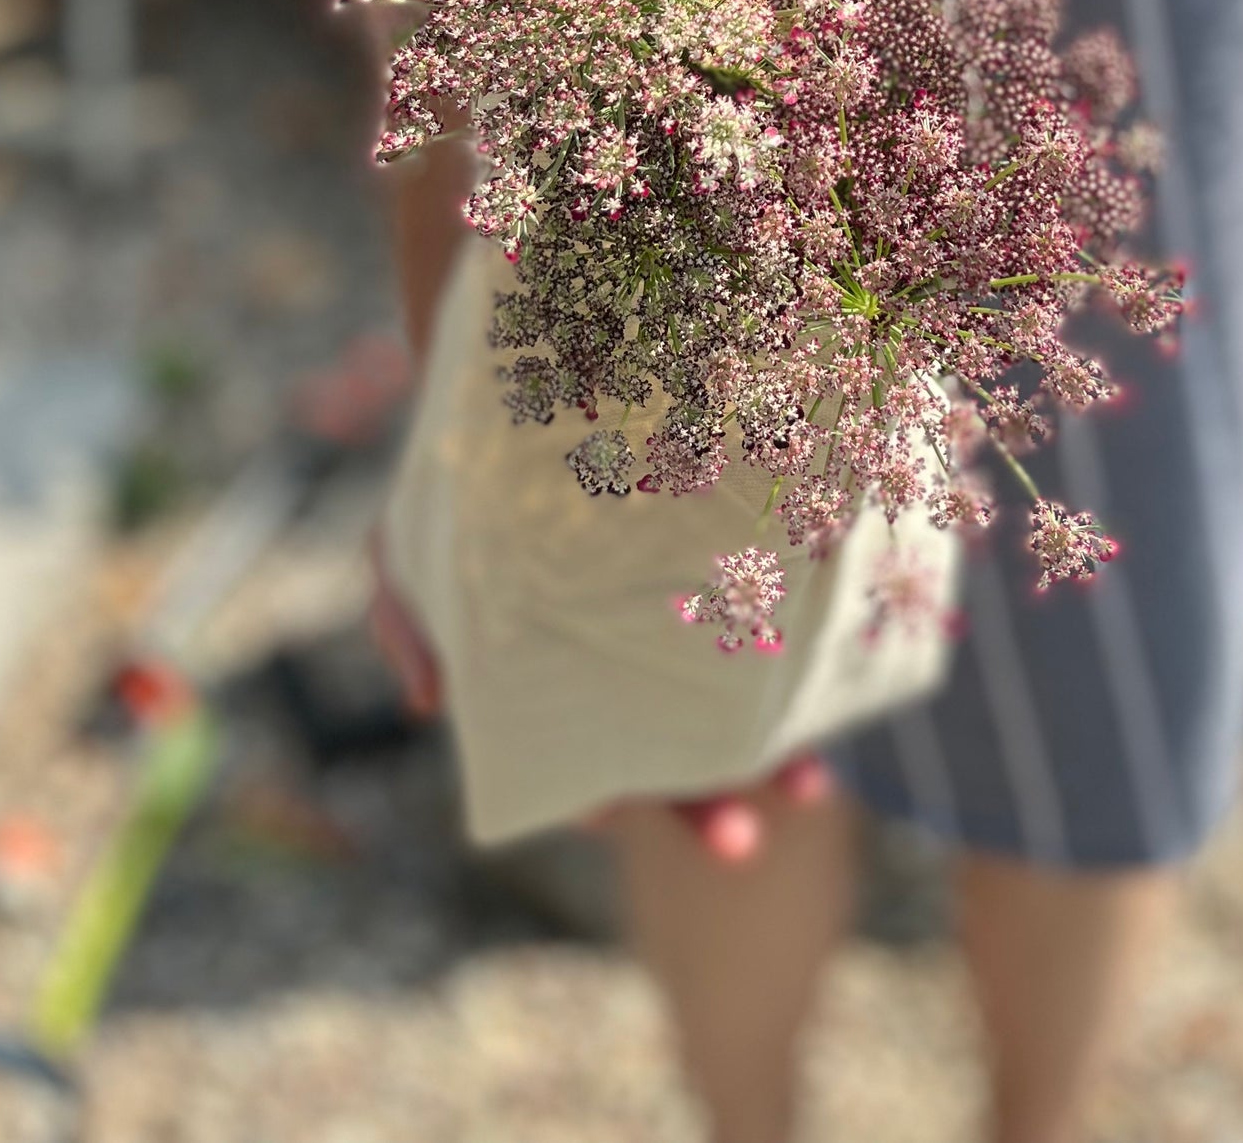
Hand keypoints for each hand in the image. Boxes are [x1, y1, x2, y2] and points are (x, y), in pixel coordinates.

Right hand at [365, 525, 826, 857]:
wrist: (539, 397)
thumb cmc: (468, 491)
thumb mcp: (415, 548)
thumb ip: (410, 623)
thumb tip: (427, 702)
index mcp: (555, 686)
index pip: (573, 764)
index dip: (594, 800)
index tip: (605, 816)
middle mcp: (621, 677)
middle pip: (664, 762)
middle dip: (701, 806)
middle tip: (741, 845)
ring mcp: (675, 636)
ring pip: (728, 716)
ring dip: (770, 760)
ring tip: (812, 788)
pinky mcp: (725, 580)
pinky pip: (764, 634)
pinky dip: (798, 663)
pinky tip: (832, 680)